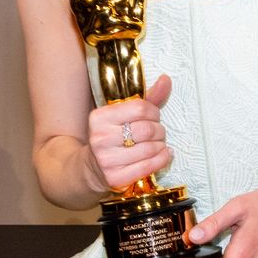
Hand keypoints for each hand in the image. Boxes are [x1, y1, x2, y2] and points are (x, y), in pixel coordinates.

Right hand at [88, 74, 172, 192]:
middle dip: (159, 130)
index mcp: (99, 117)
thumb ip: (146, 99)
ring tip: (159, 144)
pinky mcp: (115, 178)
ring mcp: (106, 159)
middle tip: (158, 132)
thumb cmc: (111, 137)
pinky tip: (164, 155)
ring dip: (161, 146)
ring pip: (150, 149)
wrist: (91, 168)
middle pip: (147, 129)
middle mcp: (100, 138)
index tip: (154, 116)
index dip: (154, 111)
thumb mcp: (123, 115)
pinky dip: (162, 159)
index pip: (140, 108)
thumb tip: (166, 80)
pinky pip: (148, 166)